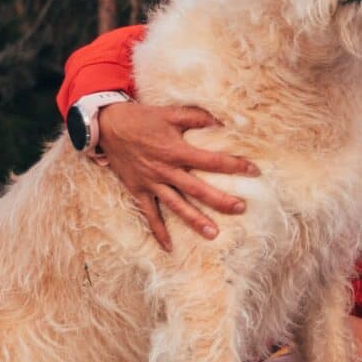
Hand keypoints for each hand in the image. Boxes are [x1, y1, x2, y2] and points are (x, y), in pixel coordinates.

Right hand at [98, 101, 258, 250]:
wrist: (107, 126)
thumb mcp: (170, 113)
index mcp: (176, 150)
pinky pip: (149, 214)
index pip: (211, 160)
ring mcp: (151, 183)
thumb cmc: (141, 118)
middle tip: (240, 208)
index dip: (234, 165)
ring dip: (195, 220)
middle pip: (197, 189)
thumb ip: (196, 118)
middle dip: (220, 200)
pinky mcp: (138, 190)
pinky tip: (169, 248)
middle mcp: (165, 169)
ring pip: (177, 205)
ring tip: (213, 234)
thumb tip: (222, 122)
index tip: (254, 171)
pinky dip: (158, 231)